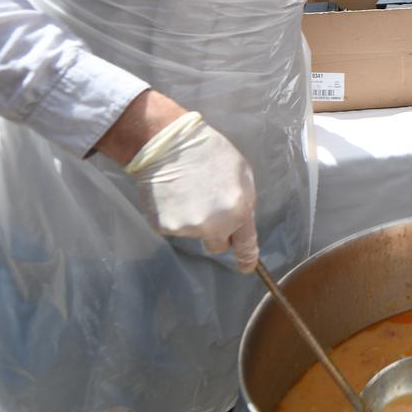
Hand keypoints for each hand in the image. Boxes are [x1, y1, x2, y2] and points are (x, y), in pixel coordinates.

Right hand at [124, 112, 258, 271]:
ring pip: (195, 233)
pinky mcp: (164, 227)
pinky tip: (174, 194)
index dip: (247, 259)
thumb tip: (241, 223)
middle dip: (218, 233)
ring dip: (195, 219)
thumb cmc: (209, 152)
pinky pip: (175, 227)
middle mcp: (213, 226)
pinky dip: (176, 215)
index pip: (245, 246)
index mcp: (238, 211)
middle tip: (209, 207)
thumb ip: (245, 202)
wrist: (167, 144)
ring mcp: (186, 228)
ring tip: (189, 190)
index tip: (247, 267)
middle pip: (218, 246)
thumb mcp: (242, 173)